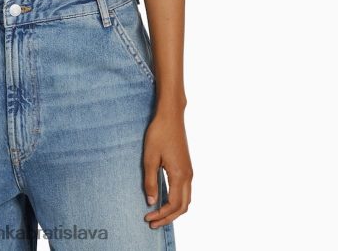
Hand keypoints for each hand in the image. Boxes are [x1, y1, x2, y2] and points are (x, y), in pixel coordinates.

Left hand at [142, 110, 192, 228]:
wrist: (171, 116)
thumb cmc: (159, 133)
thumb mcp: (150, 157)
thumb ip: (150, 181)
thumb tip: (151, 202)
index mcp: (179, 175)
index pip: (173, 205)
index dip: (161, 215)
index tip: (148, 218)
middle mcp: (188, 176)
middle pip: (183, 207)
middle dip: (168, 218)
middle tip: (152, 223)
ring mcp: (189, 171)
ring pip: (186, 200)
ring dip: (174, 211)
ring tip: (158, 214)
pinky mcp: (187, 167)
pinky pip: (186, 191)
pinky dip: (177, 201)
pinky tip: (165, 199)